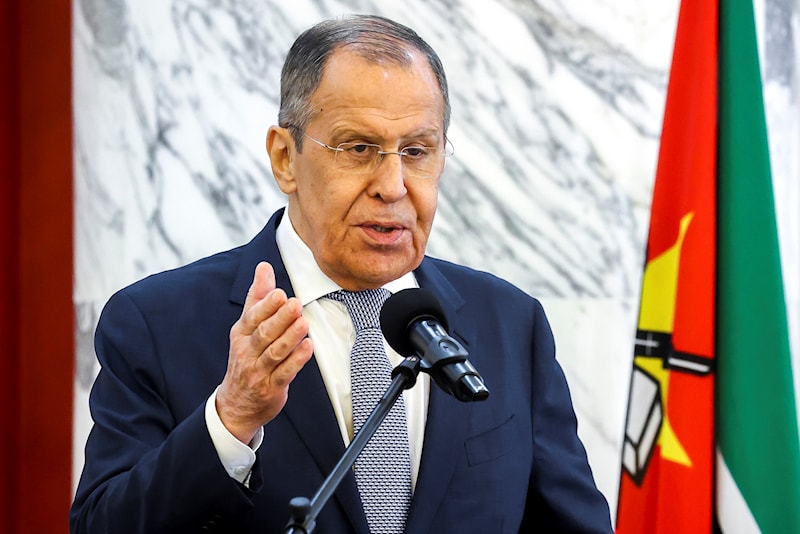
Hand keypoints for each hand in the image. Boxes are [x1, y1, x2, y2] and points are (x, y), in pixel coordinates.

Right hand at [216, 261, 313, 442]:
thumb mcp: (246, 326)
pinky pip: (284, 372)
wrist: (237, 403)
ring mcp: (258, 370)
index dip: (266, 305)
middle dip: (279, 318)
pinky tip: (308, 347)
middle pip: (264, 333)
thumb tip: (264, 267)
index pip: (252, 317)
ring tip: (304, 323)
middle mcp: (247, 351)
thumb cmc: (246, 358)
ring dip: (290, 337)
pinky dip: (296, 360)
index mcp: (241, 333)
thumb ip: (257, 296)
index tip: (279, 293)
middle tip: (294, 304)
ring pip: (275, 352)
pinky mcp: (272, 386)